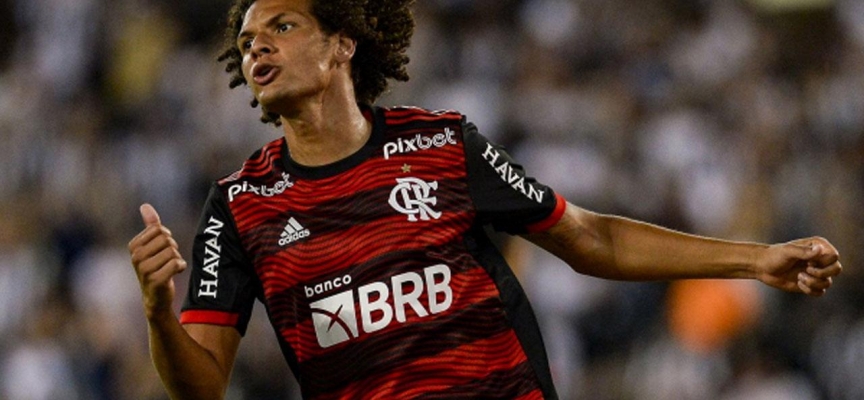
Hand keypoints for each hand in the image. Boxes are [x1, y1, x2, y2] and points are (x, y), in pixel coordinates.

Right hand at [128, 204, 187, 318]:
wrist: (156, 297)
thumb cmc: (156, 267)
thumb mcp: (152, 245)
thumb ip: (151, 225)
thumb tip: (145, 205)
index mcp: (133, 246)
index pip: (159, 229)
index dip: (167, 238)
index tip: (162, 249)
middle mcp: (136, 257)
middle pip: (166, 239)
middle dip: (173, 248)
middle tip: (167, 260)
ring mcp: (144, 270)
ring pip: (173, 252)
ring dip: (177, 259)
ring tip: (169, 268)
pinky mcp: (155, 280)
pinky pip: (177, 264)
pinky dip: (181, 267)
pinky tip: (174, 274)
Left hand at [756, 237, 840, 296]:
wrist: (762, 268)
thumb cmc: (774, 256)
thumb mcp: (787, 251)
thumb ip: (803, 251)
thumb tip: (819, 249)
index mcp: (818, 246)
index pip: (834, 256)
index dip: (823, 262)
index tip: (807, 262)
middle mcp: (820, 258)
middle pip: (837, 269)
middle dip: (822, 273)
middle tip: (806, 270)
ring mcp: (817, 271)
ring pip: (828, 282)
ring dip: (813, 283)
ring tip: (799, 277)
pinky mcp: (811, 283)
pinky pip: (821, 292)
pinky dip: (810, 290)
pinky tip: (799, 284)